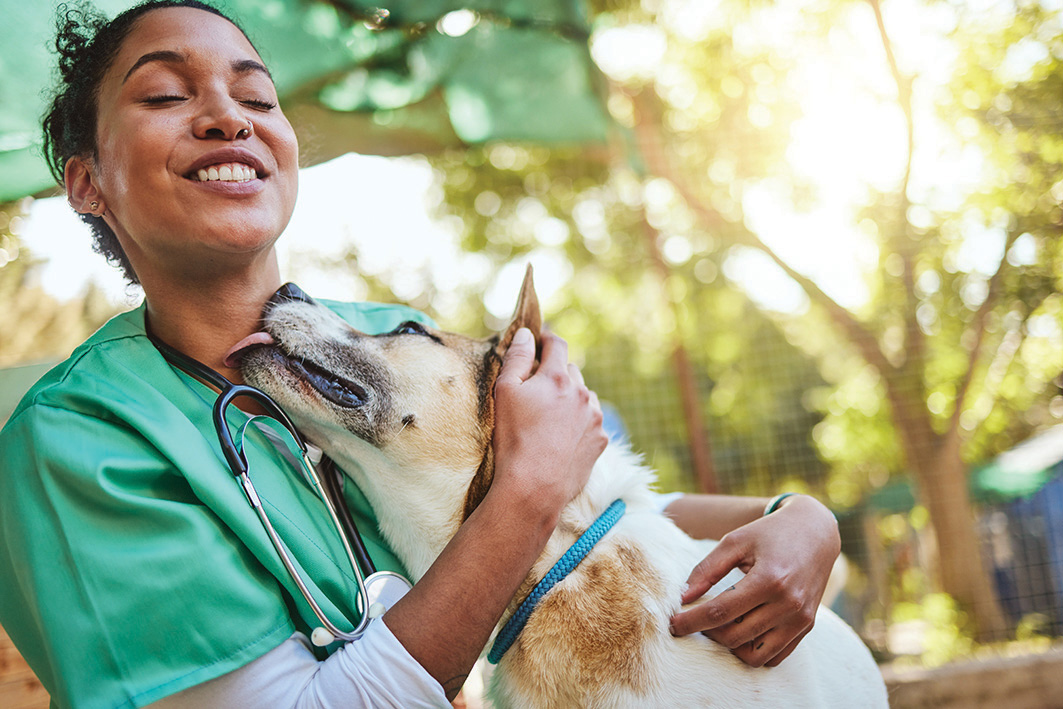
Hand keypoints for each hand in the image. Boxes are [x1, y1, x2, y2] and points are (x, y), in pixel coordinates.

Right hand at [491, 327, 606, 513]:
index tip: (541, 341)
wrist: (534, 486)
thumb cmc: (514, 439)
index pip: (557, 345)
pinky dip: (580, 421)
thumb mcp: (504, 392)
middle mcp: (581, 393)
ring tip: (551, 417)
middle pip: (570, 371)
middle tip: (538, 389)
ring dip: (571, 398)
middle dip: (556, 374)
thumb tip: (526, 333)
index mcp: (557, 377)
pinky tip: (563, 436)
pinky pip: (592, 420)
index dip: (547, 339)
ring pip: (584, 395)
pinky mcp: (600, 440)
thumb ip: (516, 358)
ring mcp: (595, 417)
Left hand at [669, 494, 840, 666]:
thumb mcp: (734, 542)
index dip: (691, 621)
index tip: (671, 625)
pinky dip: (753, 652)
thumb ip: (706, 569)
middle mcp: (788, 604)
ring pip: (754, 655)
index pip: (720, 612)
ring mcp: (800, 619)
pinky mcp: (806, 627)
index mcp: (768, 579)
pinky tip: (740, 632)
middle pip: (734, 636)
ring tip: (718, 626)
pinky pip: (775, 657)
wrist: (814, 532)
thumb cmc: (768, 533)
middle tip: (692, 621)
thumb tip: (682, 597)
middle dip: (706, 632)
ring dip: (729, 646)